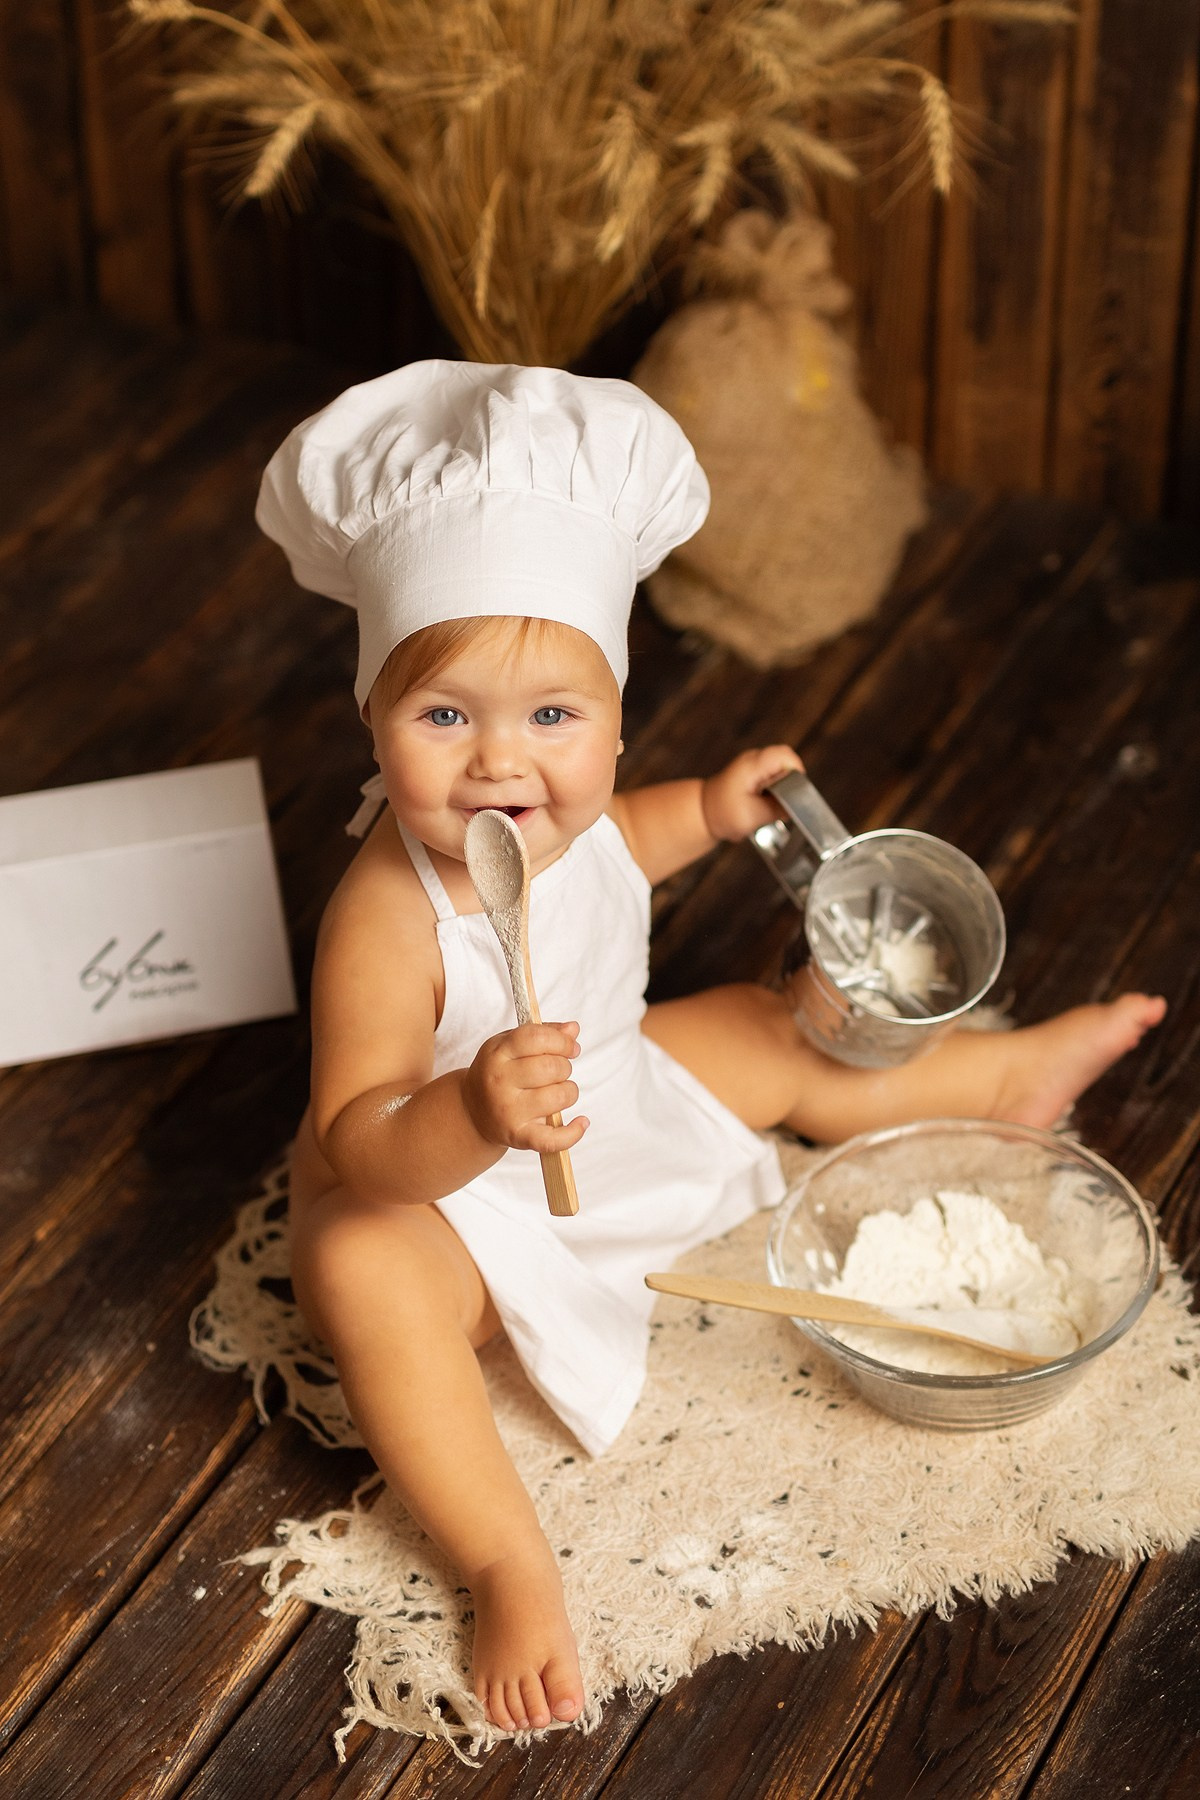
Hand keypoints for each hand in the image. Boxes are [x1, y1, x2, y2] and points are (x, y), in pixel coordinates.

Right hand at [462, 1022, 587, 1153]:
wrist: (471, 1111)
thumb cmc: (498, 1073)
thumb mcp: (510, 1046)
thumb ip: (542, 1033)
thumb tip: (573, 1029)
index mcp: (497, 1053)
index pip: (537, 1038)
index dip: (562, 1041)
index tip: (571, 1048)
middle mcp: (499, 1081)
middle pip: (551, 1067)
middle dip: (564, 1067)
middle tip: (557, 1072)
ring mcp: (508, 1110)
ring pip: (559, 1097)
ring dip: (568, 1092)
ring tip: (558, 1092)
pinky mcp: (518, 1136)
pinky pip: (552, 1139)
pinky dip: (573, 1133)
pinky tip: (581, 1122)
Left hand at [700, 745, 804, 842]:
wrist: (703, 811)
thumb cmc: (722, 814)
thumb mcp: (752, 817)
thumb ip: (778, 809)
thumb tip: (799, 804)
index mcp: (752, 766)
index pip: (785, 755)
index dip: (795, 772)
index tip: (792, 791)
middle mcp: (753, 759)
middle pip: (787, 761)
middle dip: (790, 783)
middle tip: (779, 801)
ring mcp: (754, 763)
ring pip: (783, 769)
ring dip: (782, 788)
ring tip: (768, 802)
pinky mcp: (755, 771)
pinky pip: (775, 775)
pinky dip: (775, 789)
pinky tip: (764, 802)